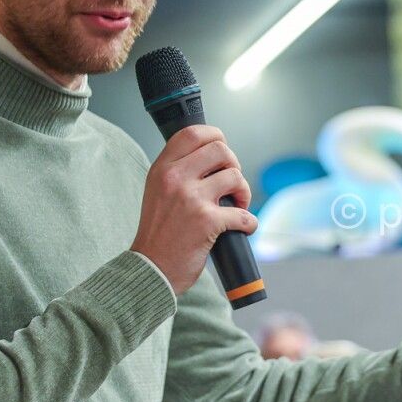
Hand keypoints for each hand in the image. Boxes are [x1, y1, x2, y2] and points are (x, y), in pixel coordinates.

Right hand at [131, 125, 256, 294]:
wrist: (151, 268)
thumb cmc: (159, 233)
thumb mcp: (157, 191)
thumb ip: (179, 171)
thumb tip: (215, 156)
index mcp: (162, 168)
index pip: (193, 133)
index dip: (216, 137)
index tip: (223, 154)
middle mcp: (175, 178)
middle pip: (221, 149)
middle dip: (234, 165)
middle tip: (232, 184)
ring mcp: (191, 198)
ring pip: (235, 177)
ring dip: (244, 193)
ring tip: (238, 206)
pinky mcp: (207, 221)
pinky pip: (244, 214)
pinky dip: (250, 223)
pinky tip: (243, 228)